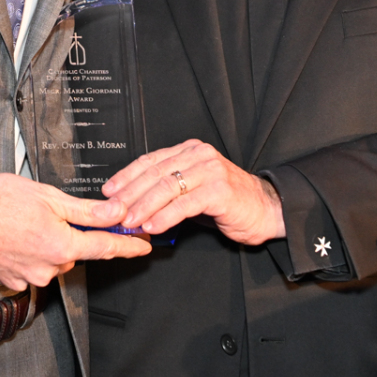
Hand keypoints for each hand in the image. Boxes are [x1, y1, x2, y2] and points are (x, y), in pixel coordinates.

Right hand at [0, 173, 152, 288]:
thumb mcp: (48, 197)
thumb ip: (85, 210)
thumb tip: (115, 214)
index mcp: (61, 245)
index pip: (105, 248)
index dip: (128, 246)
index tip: (143, 247)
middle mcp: (48, 268)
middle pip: (76, 253)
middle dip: (71, 236)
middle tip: (48, 214)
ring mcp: (29, 278)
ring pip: (54, 261)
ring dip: (49, 244)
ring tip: (24, 222)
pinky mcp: (12, 282)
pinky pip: (33, 268)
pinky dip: (30, 254)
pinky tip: (14, 236)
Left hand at [103, 140, 285, 245]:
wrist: (267, 210)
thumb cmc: (229, 202)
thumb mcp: (194, 190)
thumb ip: (168, 191)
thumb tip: (133, 203)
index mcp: (190, 151)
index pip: (150, 160)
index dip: (126, 176)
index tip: (109, 191)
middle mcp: (199, 155)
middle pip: (154, 173)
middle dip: (129, 194)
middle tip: (112, 210)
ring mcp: (210, 170)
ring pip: (166, 186)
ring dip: (143, 206)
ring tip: (129, 221)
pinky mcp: (219, 190)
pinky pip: (184, 204)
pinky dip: (164, 216)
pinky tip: (152, 226)